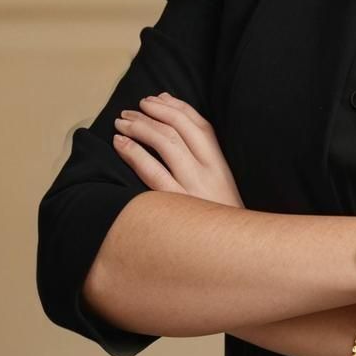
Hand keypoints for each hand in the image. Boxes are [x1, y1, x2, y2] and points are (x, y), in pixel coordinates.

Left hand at [111, 92, 243, 208]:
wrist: (234, 256)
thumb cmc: (220, 221)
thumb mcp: (221, 188)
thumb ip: (204, 163)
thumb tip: (179, 134)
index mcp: (221, 164)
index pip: (200, 124)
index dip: (176, 106)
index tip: (156, 99)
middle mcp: (208, 171)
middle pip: (180, 129)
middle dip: (153, 112)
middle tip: (132, 109)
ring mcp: (192, 187)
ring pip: (166, 144)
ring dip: (141, 127)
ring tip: (122, 122)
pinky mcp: (176, 204)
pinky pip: (152, 172)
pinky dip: (135, 153)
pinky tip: (121, 144)